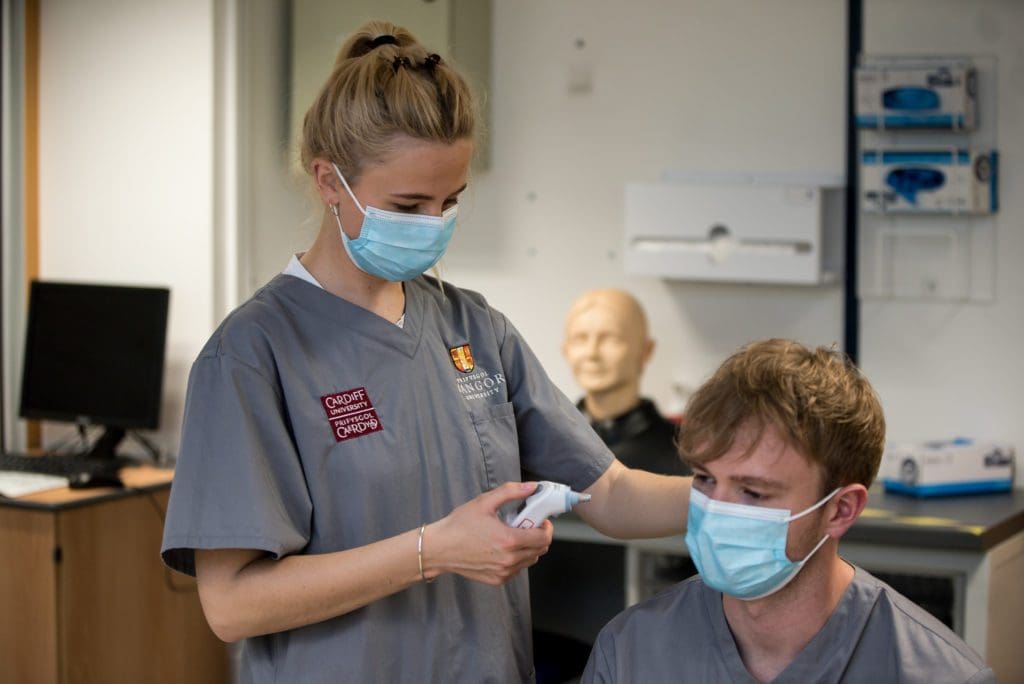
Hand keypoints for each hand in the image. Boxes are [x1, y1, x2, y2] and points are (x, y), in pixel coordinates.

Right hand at [425, 482, 553, 585]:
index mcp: (509, 540)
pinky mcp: (497, 580)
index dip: (546, 527)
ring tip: (513, 536)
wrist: (439, 549)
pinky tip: (503, 548)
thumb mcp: (484, 502)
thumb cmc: (459, 525)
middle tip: (526, 525)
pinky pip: (518, 569)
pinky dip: (517, 558)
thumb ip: (511, 492)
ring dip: (529, 548)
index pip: (544, 538)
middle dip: (539, 536)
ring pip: (531, 560)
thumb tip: (532, 487)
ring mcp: (503, 572)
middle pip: (541, 550)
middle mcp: (509, 560)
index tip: (540, 520)